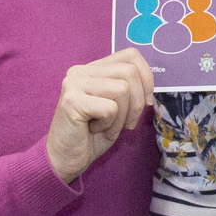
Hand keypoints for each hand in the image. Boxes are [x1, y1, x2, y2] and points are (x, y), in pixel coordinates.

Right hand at [45, 49, 158, 184]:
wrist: (65, 159)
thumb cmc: (92, 135)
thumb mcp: (118, 107)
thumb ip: (129, 88)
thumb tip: (151, 83)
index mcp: (92, 69)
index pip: (131, 55)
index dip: (147, 77)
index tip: (147, 101)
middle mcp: (80, 71)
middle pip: (129, 72)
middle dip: (137, 103)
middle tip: (127, 123)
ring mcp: (73, 83)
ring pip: (122, 89)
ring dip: (122, 117)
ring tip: (105, 126)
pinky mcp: (71, 100)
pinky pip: (110, 108)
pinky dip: (110, 125)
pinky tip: (93, 130)